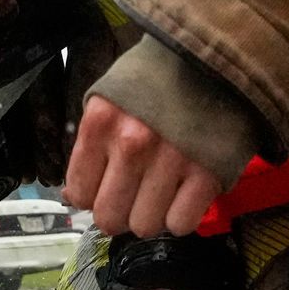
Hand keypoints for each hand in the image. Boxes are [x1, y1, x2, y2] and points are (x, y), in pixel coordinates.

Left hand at [63, 95, 223, 237]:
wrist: (214, 62)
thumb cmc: (155, 84)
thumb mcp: (109, 101)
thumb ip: (91, 147)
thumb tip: (74, 198)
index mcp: (101, 123)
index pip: (80, 193)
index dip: (93, 196)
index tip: (107, 188)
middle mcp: (132, 143)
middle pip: (110, 218)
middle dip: (121, 213)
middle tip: (134, 196)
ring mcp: (172, 160)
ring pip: (145, 227)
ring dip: (152, 216)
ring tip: (162, 191)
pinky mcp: (207, 174)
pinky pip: (181, 224)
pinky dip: (182, 217)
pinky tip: (184, 195)